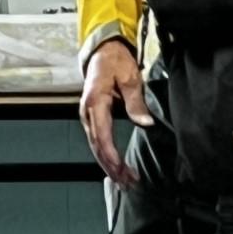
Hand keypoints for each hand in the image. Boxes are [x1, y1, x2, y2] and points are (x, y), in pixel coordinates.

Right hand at [79, 40, 152, 186]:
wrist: (103, 50)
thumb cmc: (116, 61)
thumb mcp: (130, 78)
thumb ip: (136, 102)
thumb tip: (145, 124)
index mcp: (95, 102)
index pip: (102, 135)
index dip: (111, 154)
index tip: (121, 168)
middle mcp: (87, 111)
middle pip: (97, 146)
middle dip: (111, 166)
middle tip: (127, 182)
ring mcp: (88, 115)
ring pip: (96, 146)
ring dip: (109, 164)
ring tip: (124, 180)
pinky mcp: (92, 117)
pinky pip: (97, 140)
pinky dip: (106, 155)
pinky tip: (115, 166)